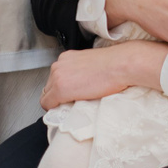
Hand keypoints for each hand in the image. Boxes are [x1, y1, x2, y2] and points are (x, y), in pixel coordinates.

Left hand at [41, 40, 167, 109]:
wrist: (121, 65)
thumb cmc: (114, 65)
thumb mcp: (92, 64)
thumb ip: (81, 72)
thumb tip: (80, 84)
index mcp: (67, 57)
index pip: (54, 77)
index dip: (60, 89)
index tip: (70, 95)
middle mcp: (59, 64)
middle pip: (48, 86)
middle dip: (57, 95)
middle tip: (72, 101)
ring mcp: (58, 76)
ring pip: (46, 95)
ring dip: (57, 102)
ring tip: (73, 105)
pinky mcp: (60, 89)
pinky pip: (47, 104)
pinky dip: (54, 109)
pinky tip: (67, 109)